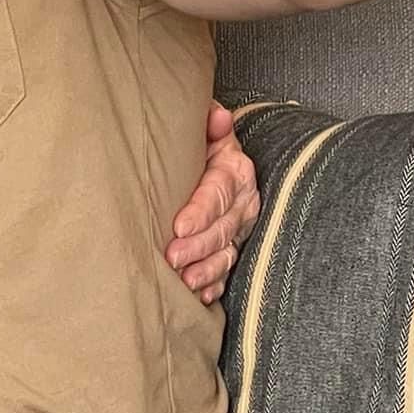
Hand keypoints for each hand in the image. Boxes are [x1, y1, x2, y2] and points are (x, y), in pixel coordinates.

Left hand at [165, 102, 259, 304]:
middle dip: (198, 246)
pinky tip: (199, 296)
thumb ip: (208, 123)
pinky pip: (225, 271)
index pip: (218, 193)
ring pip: (226, 253)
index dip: (200, 211)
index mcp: (234, 171)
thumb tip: (217, 116)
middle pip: (222, 228)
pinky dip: (213, 285)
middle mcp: (242, 202)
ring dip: (206, 270)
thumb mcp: (204, 128)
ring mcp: (238, 228)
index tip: (178, 226)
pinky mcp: (230, 247)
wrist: (209, 154)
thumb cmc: (199, 141)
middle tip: (172, 258)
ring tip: (185, 282)